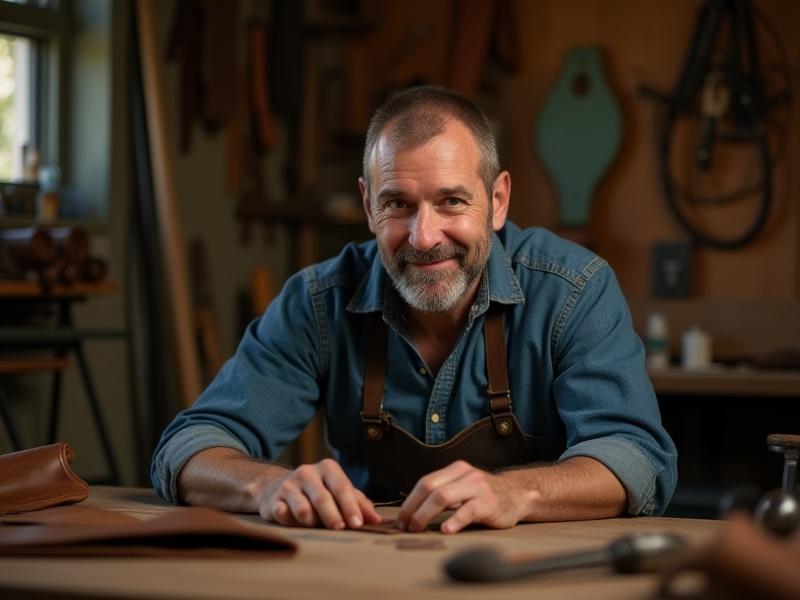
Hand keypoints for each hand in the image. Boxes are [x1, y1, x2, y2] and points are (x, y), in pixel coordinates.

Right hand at [258, 458, 381, 529]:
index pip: (341, 487)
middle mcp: (307, 472)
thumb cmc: (319, 491)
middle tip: (341, 530)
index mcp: (327, 468)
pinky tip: (295, 524)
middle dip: (333, 516)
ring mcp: (288, 486)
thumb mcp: (339, 492)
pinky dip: (291, 523)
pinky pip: (283, 515)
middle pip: (322, 498)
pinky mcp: (274, 501)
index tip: (358, 524)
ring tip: (318, 527)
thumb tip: (376, 520)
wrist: (279, 488)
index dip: (350, 506)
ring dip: (313, 523)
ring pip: (303, 509)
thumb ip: (359, 503)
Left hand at [396, 460, 528, 533]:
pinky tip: (446, 530)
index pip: (425, 482)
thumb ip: (442, 493)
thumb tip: (412, 512)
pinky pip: (467, 510)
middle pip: (430, 488)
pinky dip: (454, 520)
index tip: (400, 520)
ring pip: (443, 496)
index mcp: (455, 469)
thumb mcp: (462, 486)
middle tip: (406, 527)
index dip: (409, 502)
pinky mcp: (489, 503)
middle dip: (413, 509)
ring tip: (418, 529)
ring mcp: (477, 487)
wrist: (517, 495)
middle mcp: (464, 474)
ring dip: (425, 514)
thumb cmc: (483, 495)